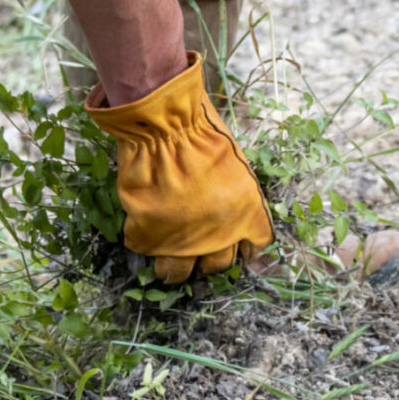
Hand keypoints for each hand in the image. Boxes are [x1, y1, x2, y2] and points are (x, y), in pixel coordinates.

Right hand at [85, 52, 273, 282]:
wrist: (167, 127)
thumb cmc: (204, 134)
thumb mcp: (236, 163)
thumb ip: (237, 196)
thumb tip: (226, 212)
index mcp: (247, 216)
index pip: (256, 246)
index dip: (244, 246)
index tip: (235, 244)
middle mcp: (218, 235)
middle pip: (218, 265)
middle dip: (209, 259)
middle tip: (198, 249)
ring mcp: (181, 240)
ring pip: (178, 272)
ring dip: (173, 267)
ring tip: (166, 262)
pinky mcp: (147, 236)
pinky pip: (143, 246)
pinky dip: (142, 238)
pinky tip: (142, 227)